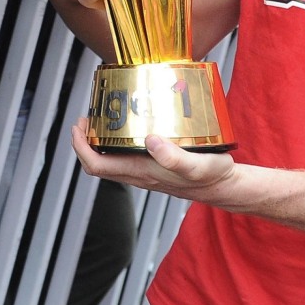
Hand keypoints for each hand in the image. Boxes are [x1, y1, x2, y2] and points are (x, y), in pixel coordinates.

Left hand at [72, 122, 235, 199]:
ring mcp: (146, 171)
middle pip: (99, 164)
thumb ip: (174, 157)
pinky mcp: (156, 166)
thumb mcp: (196, 165)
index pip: (97, 165)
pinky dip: (118, 142)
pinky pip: (126, 157)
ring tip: (104, 119)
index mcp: (142, 172)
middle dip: (86, 142)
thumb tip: (151, 141)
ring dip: (100, 142)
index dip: (81, 147)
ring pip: (111, 161)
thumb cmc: (212, 177)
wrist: (225, 187)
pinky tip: (132, 125)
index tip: (79, 126)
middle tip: (87, 118)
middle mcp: (139, 173)